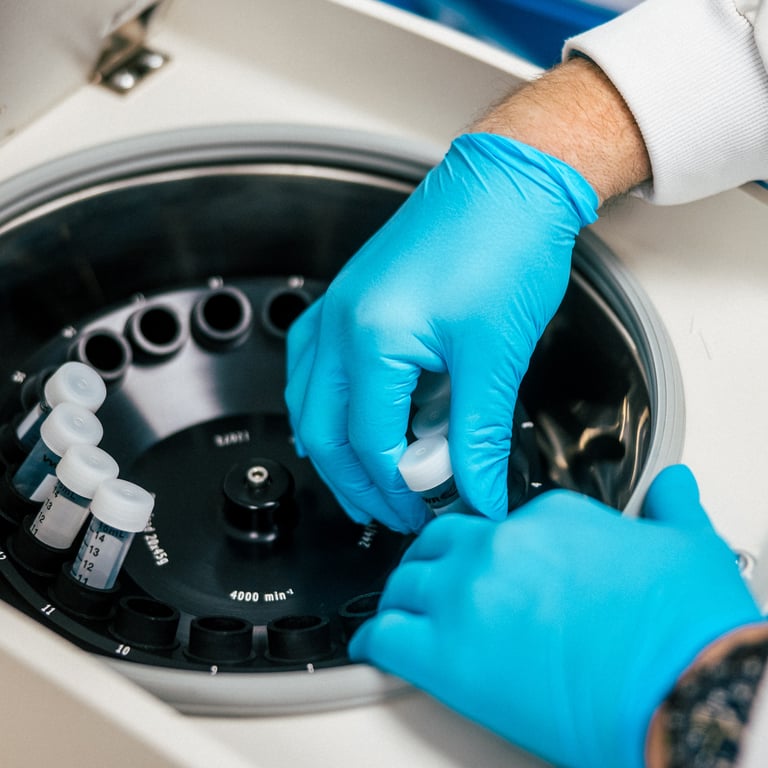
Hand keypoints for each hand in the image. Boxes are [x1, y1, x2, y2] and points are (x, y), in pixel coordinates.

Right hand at [285, 133, 597, 531]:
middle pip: (323, 432)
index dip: (400, 490)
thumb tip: (480, 491)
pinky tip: (352, 420)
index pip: (370, 443)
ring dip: (335, 450)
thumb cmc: (504, 246)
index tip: (431, 512)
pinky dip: (329, 407)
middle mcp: (338, 324)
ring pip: (309, 403)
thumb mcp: (495, 355)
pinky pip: (315, 368)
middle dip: (356, 483)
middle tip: (392, 515)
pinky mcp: (349, 300)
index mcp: (370, 338)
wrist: (509, 182)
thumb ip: (479, 434)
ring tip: (370, 482)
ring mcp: (337, 309)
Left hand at [348, 465, 761, 767]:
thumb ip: (670, 509)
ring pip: (406, 583)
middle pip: (441, 542)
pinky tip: (376, 647)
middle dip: (435, 559)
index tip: (502, 564)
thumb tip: (672, 487)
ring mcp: (467, 595)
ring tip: (406, 612)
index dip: (499, 545)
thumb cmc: (688, 629)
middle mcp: (499, 545)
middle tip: (439, 580)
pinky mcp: (447, 655)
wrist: (686, 690)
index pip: (502, 518)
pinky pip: (386, 637)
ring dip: (403, 597)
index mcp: (548, 515)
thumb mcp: (690, 547)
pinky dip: (375, 641)